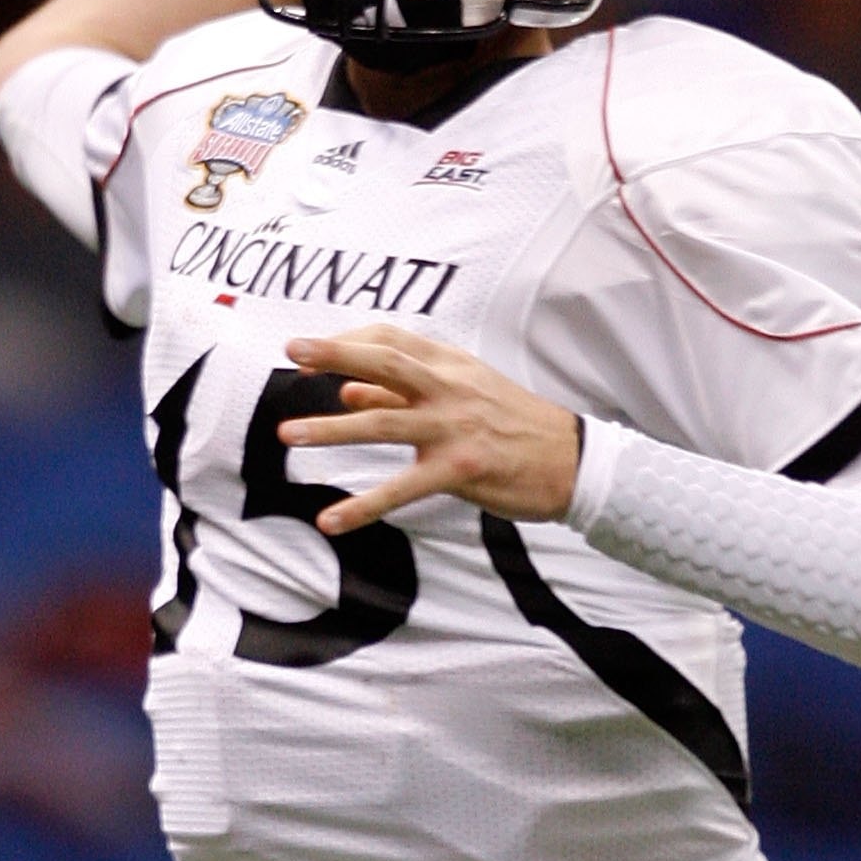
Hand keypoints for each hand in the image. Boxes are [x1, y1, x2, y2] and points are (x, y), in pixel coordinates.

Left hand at [281, 326, 580, 533]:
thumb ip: (404, 393)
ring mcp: (454, 428)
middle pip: (385, 362)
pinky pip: (401, 489)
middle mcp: (450, 389)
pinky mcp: (459, 470)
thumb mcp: (464, 395)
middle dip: (334, 353)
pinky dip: (362, 506)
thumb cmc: (515, 427)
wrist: (572, 462)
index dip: (346, 341)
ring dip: (332, 429)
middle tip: (292, 351)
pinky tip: (331, 521)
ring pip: (383, 422)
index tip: (307, 350)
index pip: (391, 340)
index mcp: (451, 365)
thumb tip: (348, 389)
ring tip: (289, 435)